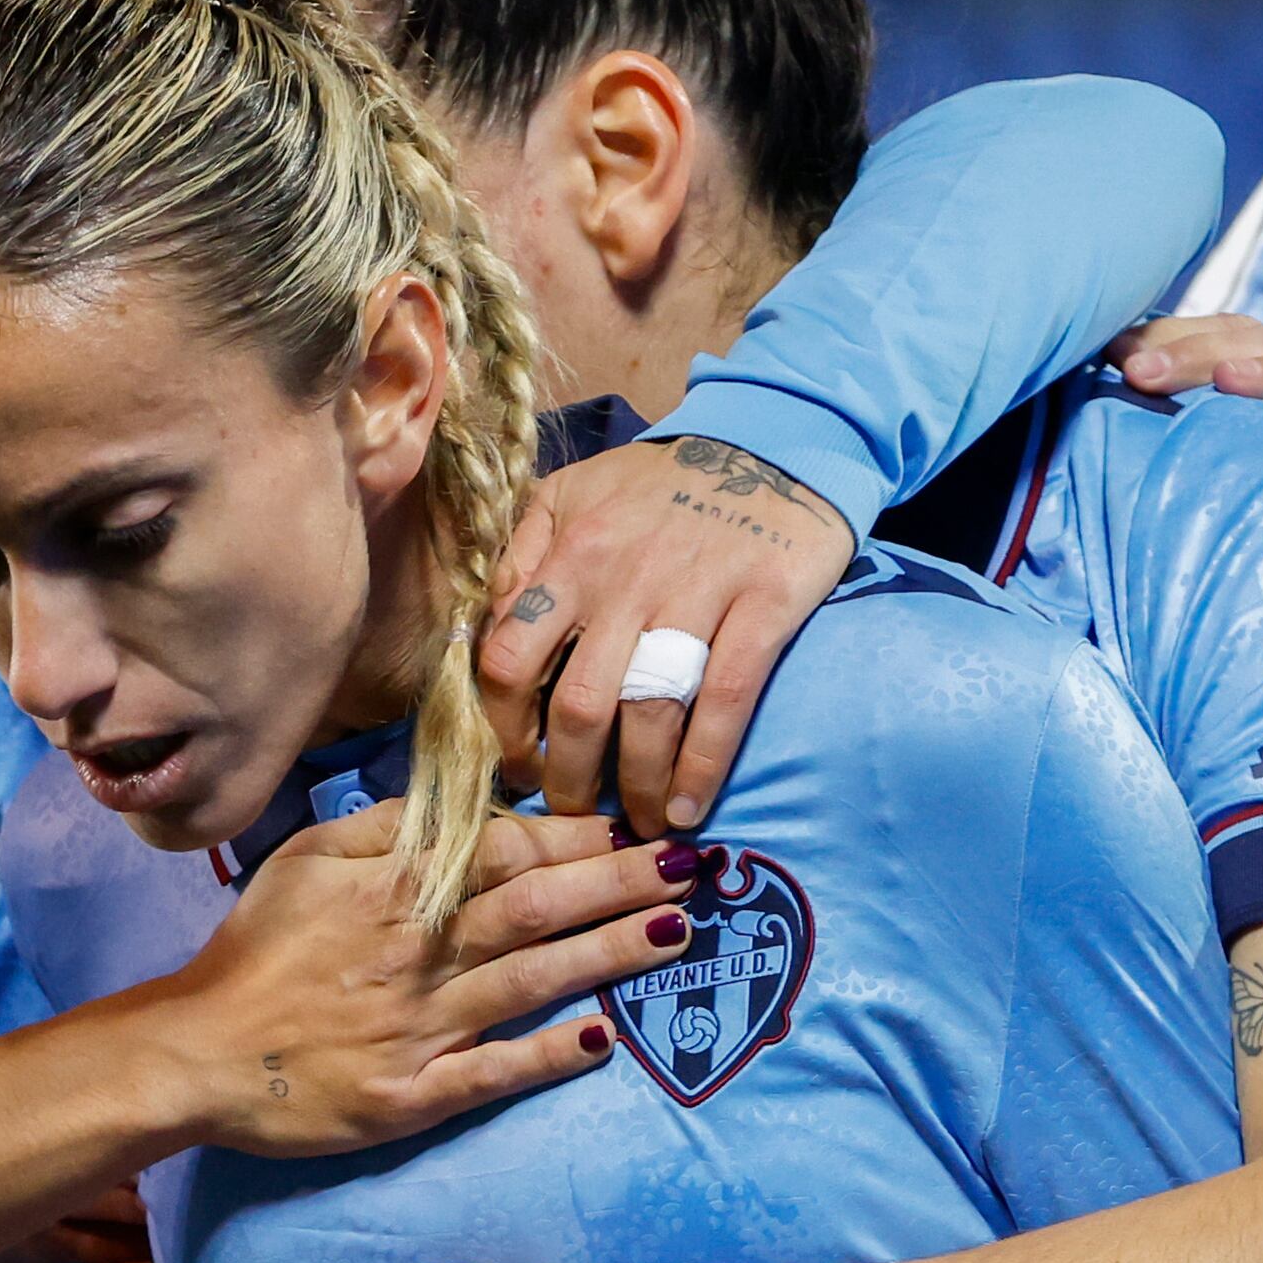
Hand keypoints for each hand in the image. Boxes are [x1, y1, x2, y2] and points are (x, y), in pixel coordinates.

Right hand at [158, 808, 688, 1160]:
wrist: (196, 1053)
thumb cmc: (254, 953)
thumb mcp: (304, 860)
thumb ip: (384, 825)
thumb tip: (460, 798)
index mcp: (395, 890)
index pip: (506, 851)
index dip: (579, 836)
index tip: (638, 824)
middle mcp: (418, 952)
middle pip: (538, 907)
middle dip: (622, 884)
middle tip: (698, 867)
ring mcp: (419, 1027)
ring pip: (532, 980)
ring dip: (611, 954)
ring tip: (679, 932)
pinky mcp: (411, 1096)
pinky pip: (493, 1072)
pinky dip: (549, 1056)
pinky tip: (606, 1041)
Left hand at [479, 435, 856, 831]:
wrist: (772, 440)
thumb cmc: (659, 482)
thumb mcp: (570, 495)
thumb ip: (522, 558)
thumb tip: (490, 634)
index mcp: (569, 553)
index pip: (509, 659)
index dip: (505, 728)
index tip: (519, 766)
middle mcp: (623, 577)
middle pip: (576, 704)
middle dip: (568, 777)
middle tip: (574, 810)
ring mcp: (695, 592)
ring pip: (647, 713)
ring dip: (635, 785)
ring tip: (635, 821)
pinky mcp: (763, 604)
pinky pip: (726, 700)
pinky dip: (703, 765)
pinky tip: (688, 806)